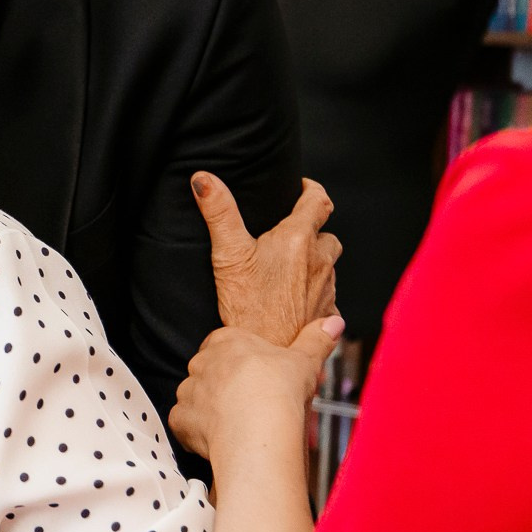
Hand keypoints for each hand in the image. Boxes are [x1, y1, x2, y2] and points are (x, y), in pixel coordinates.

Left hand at [172, 317, 343, 461]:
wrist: (258, 432)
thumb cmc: (280, 392)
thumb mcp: (305, 361)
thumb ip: (316, 339)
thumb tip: (333, 322)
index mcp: (227, 342)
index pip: (223, 341)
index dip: (237, 358)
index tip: (253, 373)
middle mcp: (202, 363)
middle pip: (207, 369)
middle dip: (222, 383)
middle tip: (247, 401)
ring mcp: (188, 391)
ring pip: (193, 396)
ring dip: (208, 407)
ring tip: (234, 422)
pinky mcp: (180, 420)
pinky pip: (184, 423)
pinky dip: (196, 431)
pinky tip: (217, 438)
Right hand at [192, 173, 341, 344]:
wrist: (269, 351)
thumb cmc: (249, 306)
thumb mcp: (228, 254)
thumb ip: (219, 212)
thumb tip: (203, 179)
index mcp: (298, 239)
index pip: (319, 200)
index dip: (312, 189)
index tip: (303, 188)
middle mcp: (320, 260)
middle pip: (327, 234)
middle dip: (313, 231)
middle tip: (290, 234)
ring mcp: (327, 287)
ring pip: (328, 265)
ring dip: (314, 261)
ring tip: (290, 268)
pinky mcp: (327, 312)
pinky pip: (327, 294)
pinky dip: (315, 291)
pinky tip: (295, 298)